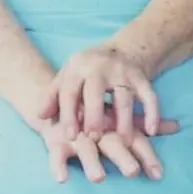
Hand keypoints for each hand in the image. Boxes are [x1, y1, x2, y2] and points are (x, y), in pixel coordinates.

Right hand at [36, 108, 179, 184]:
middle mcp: (99, 129)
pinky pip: (56, 154)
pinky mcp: (57, 140)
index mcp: (116, 125)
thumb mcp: (121, 118)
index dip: (147, 157)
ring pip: (86, 148)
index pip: (135, 141)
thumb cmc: (97, 114)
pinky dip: (58, 166)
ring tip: (99, 178)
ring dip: (91, 162)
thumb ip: (145, 126)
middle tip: (133, 172)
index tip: (158, 175)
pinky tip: (62, 179)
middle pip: (112, 143)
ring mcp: (77, 135)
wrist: (59, 96)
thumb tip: (177, 126)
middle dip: (122, 157)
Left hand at [44, 44, 160, 143]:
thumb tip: (40, 116)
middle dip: (95, 116)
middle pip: (96, 92)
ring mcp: (123, 72)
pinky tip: (150, 132)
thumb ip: (52, 97)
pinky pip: (149, 96)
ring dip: (124, 119)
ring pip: (124, 97)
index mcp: (77, 69)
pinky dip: (152, 113)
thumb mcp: (66, 78)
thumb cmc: (86, 73)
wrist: (120, 52)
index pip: (70, 91)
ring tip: (123, 141)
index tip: (69, 136)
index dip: (69, 114)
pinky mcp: (141, 78)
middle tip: (93, 138)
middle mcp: (100, 68)